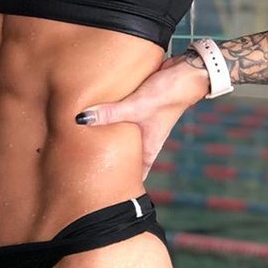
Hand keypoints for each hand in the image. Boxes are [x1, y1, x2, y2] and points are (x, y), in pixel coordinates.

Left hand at [75, 53, 211, 180]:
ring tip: (86, 144)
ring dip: (109, 137)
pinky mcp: (140, 105)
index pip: (137, 173)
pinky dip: (111, 117)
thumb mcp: (136, 106)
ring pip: (123, 135)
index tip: (108, 195)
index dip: (125, 185)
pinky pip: (122, 115)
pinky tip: (95, 114)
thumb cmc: (168, 94)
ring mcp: (144, 121)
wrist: (187, 71)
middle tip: (88, 170)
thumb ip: (110, 113)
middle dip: (110, 162)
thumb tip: (81, 119)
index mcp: (149, 146)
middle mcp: (147, 137)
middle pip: (126, 155)